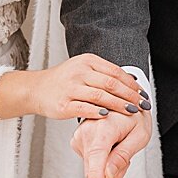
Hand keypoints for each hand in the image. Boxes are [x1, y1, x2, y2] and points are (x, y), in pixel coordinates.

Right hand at [9, 55, 145, 121]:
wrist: (35, 89)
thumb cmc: (63, 81)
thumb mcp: (83, 69)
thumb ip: (104, 74)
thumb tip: (132, 81)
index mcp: (87, 61)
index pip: (116, 72)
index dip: (132, 84)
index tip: (143, 93)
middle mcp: (79, 72)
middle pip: (111, 83)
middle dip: (130, 95)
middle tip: (142, 104)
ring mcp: (70, 88)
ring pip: (100, 96)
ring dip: (119, 105)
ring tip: (132, 111)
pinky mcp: (62, 104)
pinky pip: (83, 108)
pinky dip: (97, 112)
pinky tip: (108, 116)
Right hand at [72, 108, 152, 177]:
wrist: (124, 104)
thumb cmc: (135, 117)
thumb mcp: (140, 136)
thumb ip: (123, 156)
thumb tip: (109, 174)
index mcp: (103, 128)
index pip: (97, 156)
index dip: (96, 176)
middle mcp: (86, 132)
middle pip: (95, 168)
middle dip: (112, 169)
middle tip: (125, 152)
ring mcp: (78, 137)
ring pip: (92, 167)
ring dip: (107, 164)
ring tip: (117, 144)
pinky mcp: (76, 142)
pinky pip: (89, 162)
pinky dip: (101, 159)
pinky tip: (108, 144)